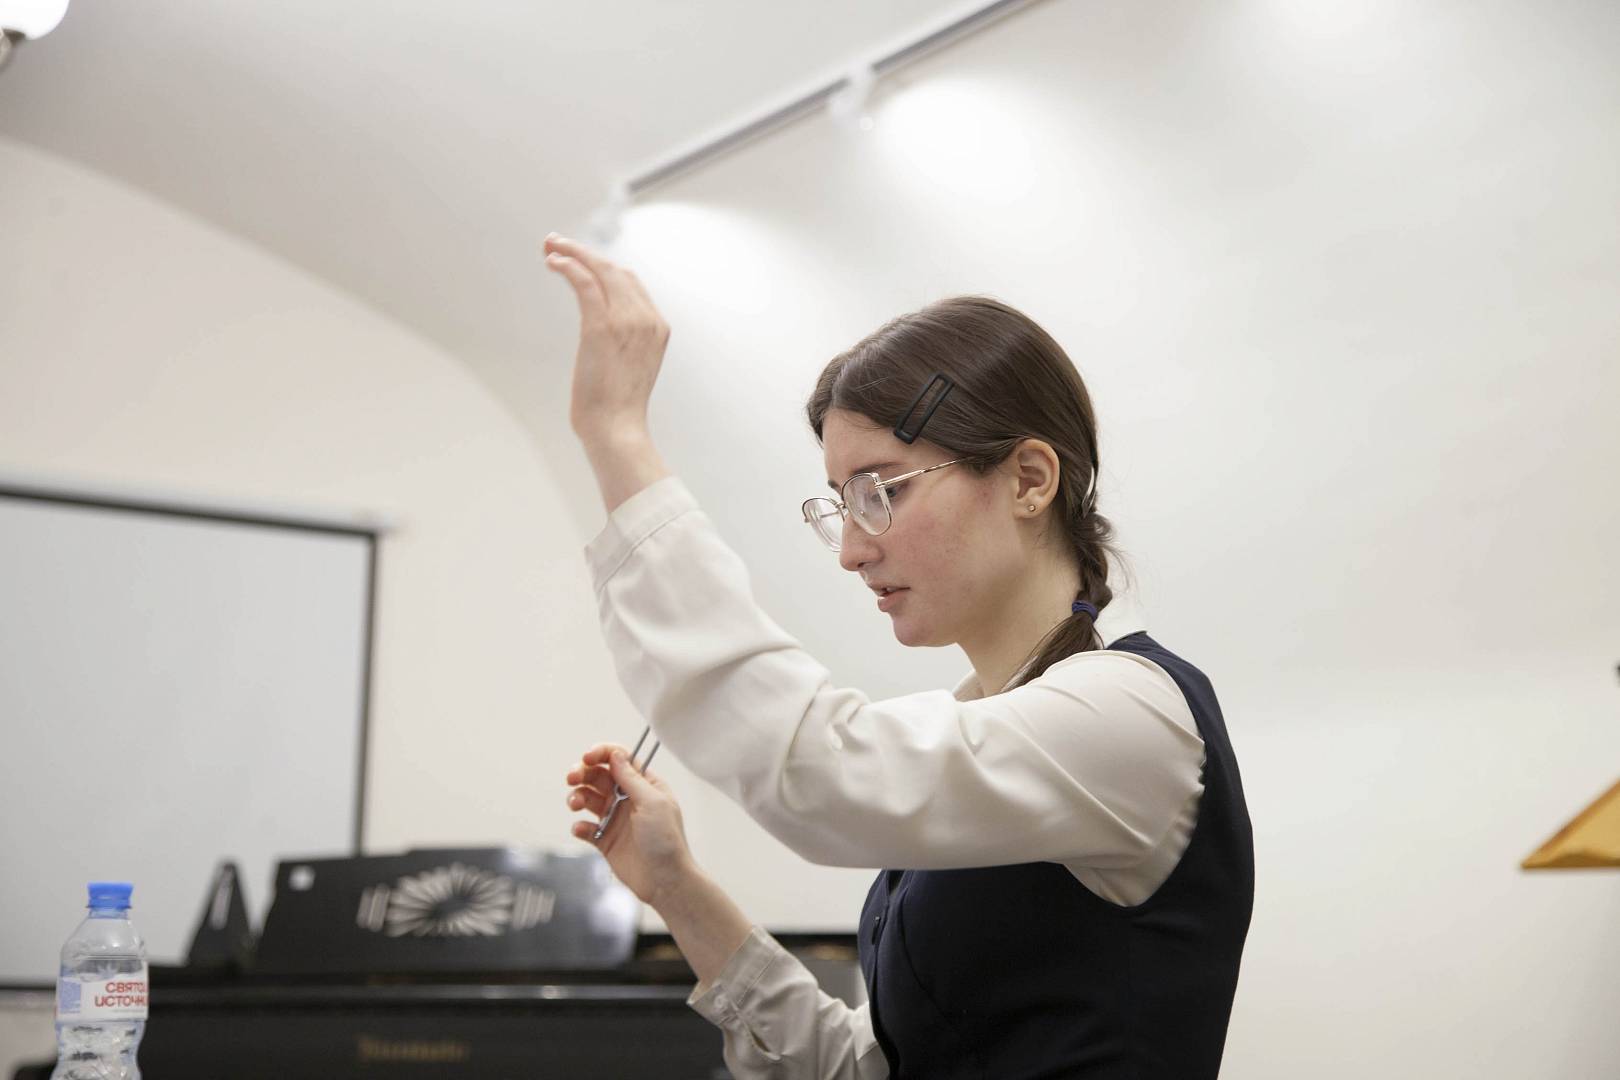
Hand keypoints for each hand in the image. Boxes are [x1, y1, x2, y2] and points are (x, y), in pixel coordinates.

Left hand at [542, 233, 670, 443]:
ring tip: (550, 245)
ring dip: (573, 252)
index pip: (631, 283)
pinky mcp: (602, 326)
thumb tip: (601, 342)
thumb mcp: (629, 369)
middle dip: (585, 253)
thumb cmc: (617, 410)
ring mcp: (627, 321)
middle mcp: (647, 319)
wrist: (617, 430)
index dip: (603, 267)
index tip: (580, 261)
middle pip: (616, 270)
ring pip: (600, 269)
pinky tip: (553, 261)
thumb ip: (624, 345)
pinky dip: (569, 266)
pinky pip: (585, 283)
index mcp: (658, 328)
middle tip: (557, 244)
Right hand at [566, 742, 696, 907]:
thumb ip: (631, 778)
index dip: (601, 754)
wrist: (665, 881)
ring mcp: (615, 818)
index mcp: (644, 785)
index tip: (586, 758)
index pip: (619, 759)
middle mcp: (628, 798)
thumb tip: (616, 754)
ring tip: (574, 804)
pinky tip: (583, 830)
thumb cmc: (666, 840)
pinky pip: (585, 827)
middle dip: (582, 773)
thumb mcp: (652, 803)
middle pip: (598, 776)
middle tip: (571, 778)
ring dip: (577, 796)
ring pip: (588, 798)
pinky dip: (579, 826)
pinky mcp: (605, 840)